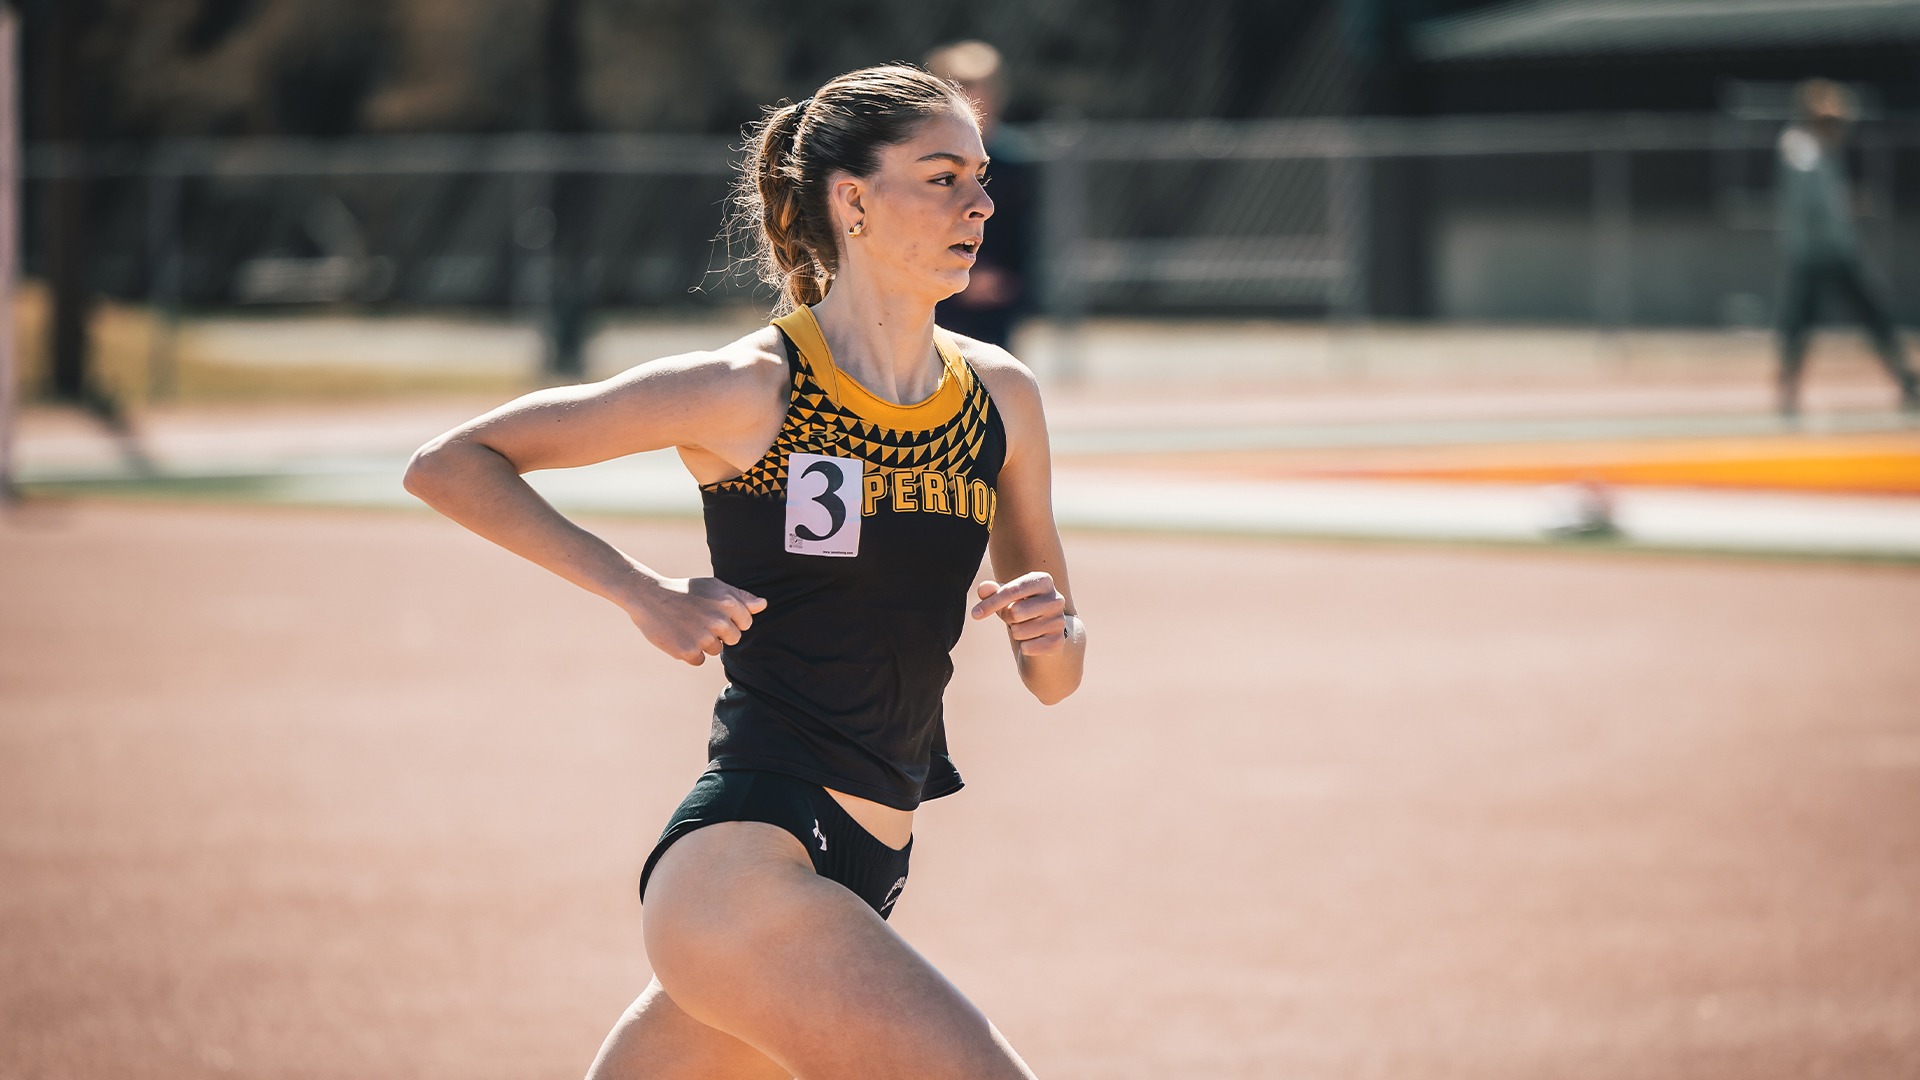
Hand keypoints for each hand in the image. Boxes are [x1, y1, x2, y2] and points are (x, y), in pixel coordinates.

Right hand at [630, 575, 766, 665]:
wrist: (649, 596)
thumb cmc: (685, 591)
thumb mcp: (714, 586)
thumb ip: (740, 597)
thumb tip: (764, 605)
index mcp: (728, 602)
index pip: (746, 623)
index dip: (731, 620)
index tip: (715, 613)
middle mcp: (718, 620)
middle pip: (733, 639)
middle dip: (719, 633)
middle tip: (699, 620)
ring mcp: (703, 637)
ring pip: (715, 650)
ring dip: (703, 643)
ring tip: (687, 626)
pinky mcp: (687, 651)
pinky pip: (699, 660)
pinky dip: (689, 652)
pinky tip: (679, 636)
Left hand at [971, 572, 1068, 656]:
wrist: (1045, 633)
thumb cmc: (1022, 608)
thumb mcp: (1006, 598)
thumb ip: (992, 591)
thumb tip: (983, 588)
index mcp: (1043, 581)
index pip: (1012, 590)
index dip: (991, 603)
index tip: (975, 614)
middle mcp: (1056, 599)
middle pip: (1015, 612)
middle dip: (1007, 618)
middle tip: (1015, 617)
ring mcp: (1059, 621)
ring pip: (1019, 632)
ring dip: (1016, 632)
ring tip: (1026, 628)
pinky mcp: (1057, 641)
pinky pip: (1027, 647)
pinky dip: (1024, 647)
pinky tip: (1033, 641)